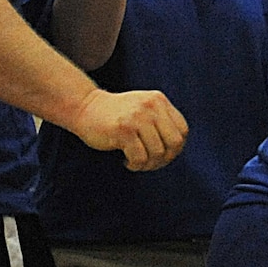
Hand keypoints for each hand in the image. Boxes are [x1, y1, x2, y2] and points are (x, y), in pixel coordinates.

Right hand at [71, 88, 188, 171]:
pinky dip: (135, 165)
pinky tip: (126, 161)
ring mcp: (137, 117)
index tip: (162, 155)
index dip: (176, 148)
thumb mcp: (143, 108)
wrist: (84, 107)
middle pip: (174, 143)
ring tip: (136, 163)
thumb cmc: (116, 115)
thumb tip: (176, 149)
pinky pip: (139, 158)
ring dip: (148, 165)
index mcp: (159, 101)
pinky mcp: (123, 130)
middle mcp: (151, 106)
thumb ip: (161, 120)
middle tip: (150, 163)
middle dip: (165, 159)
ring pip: (157, 153)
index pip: (183, 130)